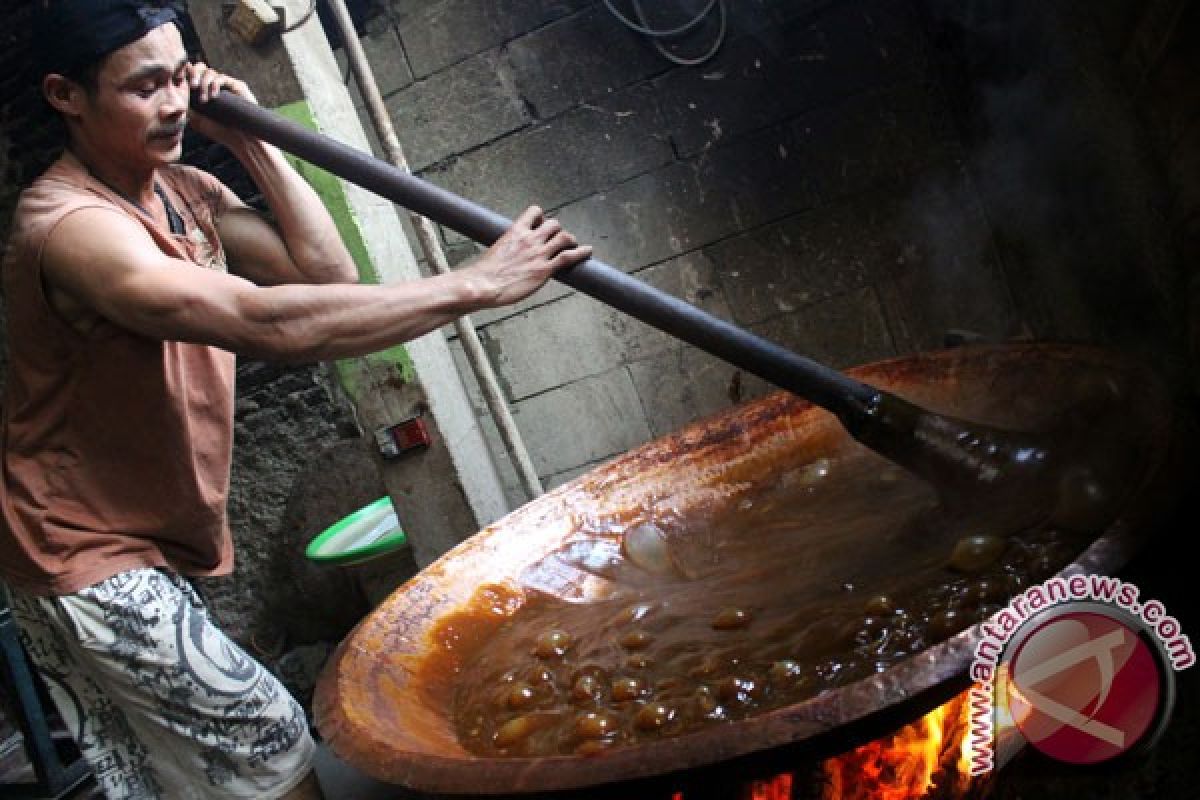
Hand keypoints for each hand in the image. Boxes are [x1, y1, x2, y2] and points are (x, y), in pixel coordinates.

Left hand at [186, 62, 256, 146]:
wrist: (240, 138)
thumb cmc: (219, 131)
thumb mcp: (195, 120)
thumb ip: (184, 109)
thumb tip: (168, 102)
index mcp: (203, 90)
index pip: (191, 73)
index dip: (185, 73)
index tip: (179, 81)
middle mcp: (214, 85)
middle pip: (200, 67)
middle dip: (193, 74)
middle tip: (192, 87)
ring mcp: (225, 85)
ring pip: (210, 72)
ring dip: (203, 83)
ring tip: (204, 100)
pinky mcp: (236, 86)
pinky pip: (221, 77)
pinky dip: (215, 84)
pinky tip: (213, 96)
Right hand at [467, 206, 592, 306]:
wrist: (483, 284)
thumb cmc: (484, 273)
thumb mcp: (495, 251)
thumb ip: (507, 248)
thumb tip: (507, 253)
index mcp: (515, 231)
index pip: (534, 212)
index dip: (541, 217)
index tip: (541, 223)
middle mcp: (529, 239)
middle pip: (554, 223)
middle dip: (557, 230)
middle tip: (557, 239)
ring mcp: (539, 253)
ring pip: (564, 237)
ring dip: (570, 240)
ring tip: (573, 244)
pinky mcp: (545, 269)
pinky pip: (569, 256)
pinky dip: (581, 252)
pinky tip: (587, 251)